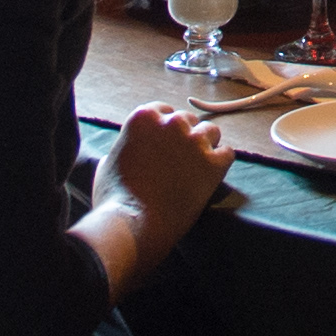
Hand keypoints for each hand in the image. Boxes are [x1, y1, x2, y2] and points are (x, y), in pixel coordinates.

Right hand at [103, 104, 232, 238]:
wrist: (133, 224)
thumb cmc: (114, 198)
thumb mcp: (108, 163)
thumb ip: (124, 147)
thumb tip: (126, 150)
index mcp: (144, 117)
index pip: (164, 111)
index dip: (165, 130)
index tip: (165, 145)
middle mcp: (172, 123)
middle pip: (188, 121)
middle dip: (185, 137)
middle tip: (180, 161)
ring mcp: (194, 141)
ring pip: (211, 132)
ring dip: (206, 147)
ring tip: (197, 168)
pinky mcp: (213, 163)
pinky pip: (227, 153)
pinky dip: (221, 164)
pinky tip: (211, 176)